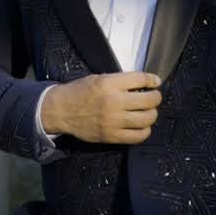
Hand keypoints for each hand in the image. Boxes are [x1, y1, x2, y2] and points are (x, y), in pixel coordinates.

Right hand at [40, 72, 160, 143]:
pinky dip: (145, 130)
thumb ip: (119, 81)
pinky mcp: (112, 135)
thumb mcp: (97, 79)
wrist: (60, 111)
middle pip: (149, 100)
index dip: (152, 80)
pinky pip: (138, 135)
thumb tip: (143, 84)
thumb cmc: (79, 92)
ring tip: (147, 111)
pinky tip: (141, 125)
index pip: (141, 79)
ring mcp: (113, 121)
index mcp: (108, 84)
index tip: (155, 82)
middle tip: (153, 97)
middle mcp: (113, 102)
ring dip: (152, 114)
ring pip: (147, 118)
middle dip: (155, 97)